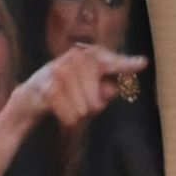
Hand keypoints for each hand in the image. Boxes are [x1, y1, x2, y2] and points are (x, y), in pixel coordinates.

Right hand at [20, 44, 148, 129]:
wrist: (31, 96)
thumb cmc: (69, 91)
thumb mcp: (90, 89)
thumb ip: (106, 89)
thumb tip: (113, 89)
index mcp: (89, 56)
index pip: (111, 62)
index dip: (126, 64)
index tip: (143, 63)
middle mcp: (75, 58)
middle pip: (97, 102)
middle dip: (90, 108)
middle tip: (77, 100)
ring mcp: (60, 71)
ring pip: (84, 111)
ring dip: (77, 114)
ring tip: (67, 103)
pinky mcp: (47, 87)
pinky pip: (70, 116)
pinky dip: (66, 119)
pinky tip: (58, 110)